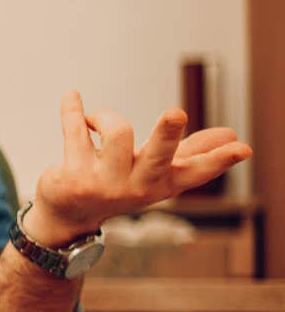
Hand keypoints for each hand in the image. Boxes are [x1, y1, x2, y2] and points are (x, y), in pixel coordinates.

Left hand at [29, 91, 253, 245]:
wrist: (68, 216)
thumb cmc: (119, 185)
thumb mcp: (157, 173)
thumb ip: (192, 153)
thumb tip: (232, 135)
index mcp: (162, 183)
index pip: (196, 172)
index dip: (219, 160)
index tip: (242, 148)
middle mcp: (137, 185)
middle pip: (158, 154)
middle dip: (167, 133)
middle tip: (175, 113)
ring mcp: (105, 183)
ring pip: (118, 132)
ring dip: (105, 115)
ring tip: (95, 120)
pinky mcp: (74, 176)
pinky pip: (76, 131)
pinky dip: (73, 109)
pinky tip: (72, 95)